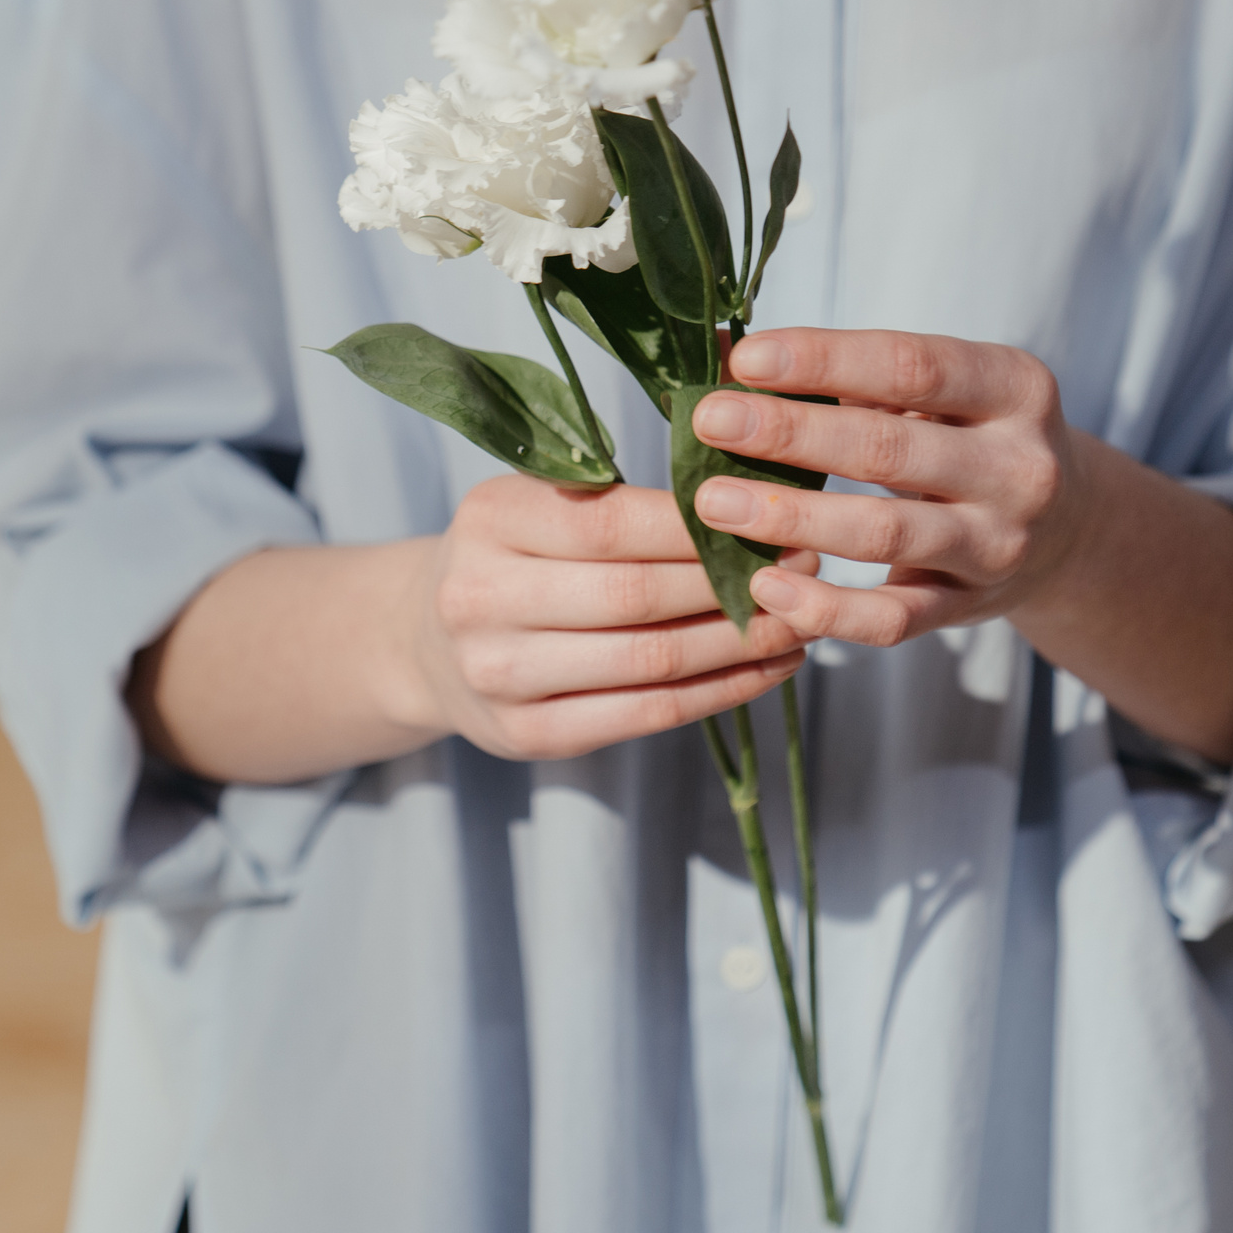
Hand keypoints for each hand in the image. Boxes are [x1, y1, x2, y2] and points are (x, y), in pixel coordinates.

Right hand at [395, 474, 819, 761]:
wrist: (426, 639)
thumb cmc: (512, 555)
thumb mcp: (537, 500)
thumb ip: (617, 497)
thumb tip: (749, 497)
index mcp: (489, 520)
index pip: (614, 524)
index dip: (702, 528)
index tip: (774, 521)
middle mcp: (481, 598)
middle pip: (637, 596)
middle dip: (735, 585)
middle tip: (805, 568)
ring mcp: (500, 674)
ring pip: (651, 661)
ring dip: (742, 643)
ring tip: (800, 620)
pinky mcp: (527, 735)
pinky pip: (645, 715)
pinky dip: (720, 692)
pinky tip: (767, 668)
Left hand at [687, 329, 1091, 649]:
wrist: (1067, 530)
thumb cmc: (970, 439)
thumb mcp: (938, 391)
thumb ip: (846, 372)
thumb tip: (722, 349)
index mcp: (1014, 388)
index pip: (910, 366)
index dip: (824, 360)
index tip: (747, 359)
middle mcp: (1019, 467)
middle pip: (889, 448)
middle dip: (790, 433)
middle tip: (709, 422)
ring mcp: (998, 544)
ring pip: (884, 534)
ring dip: (790, 517)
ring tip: (712, 501)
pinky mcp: (969, 608)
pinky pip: (891, 619)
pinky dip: (824, 609)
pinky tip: (763, 588)